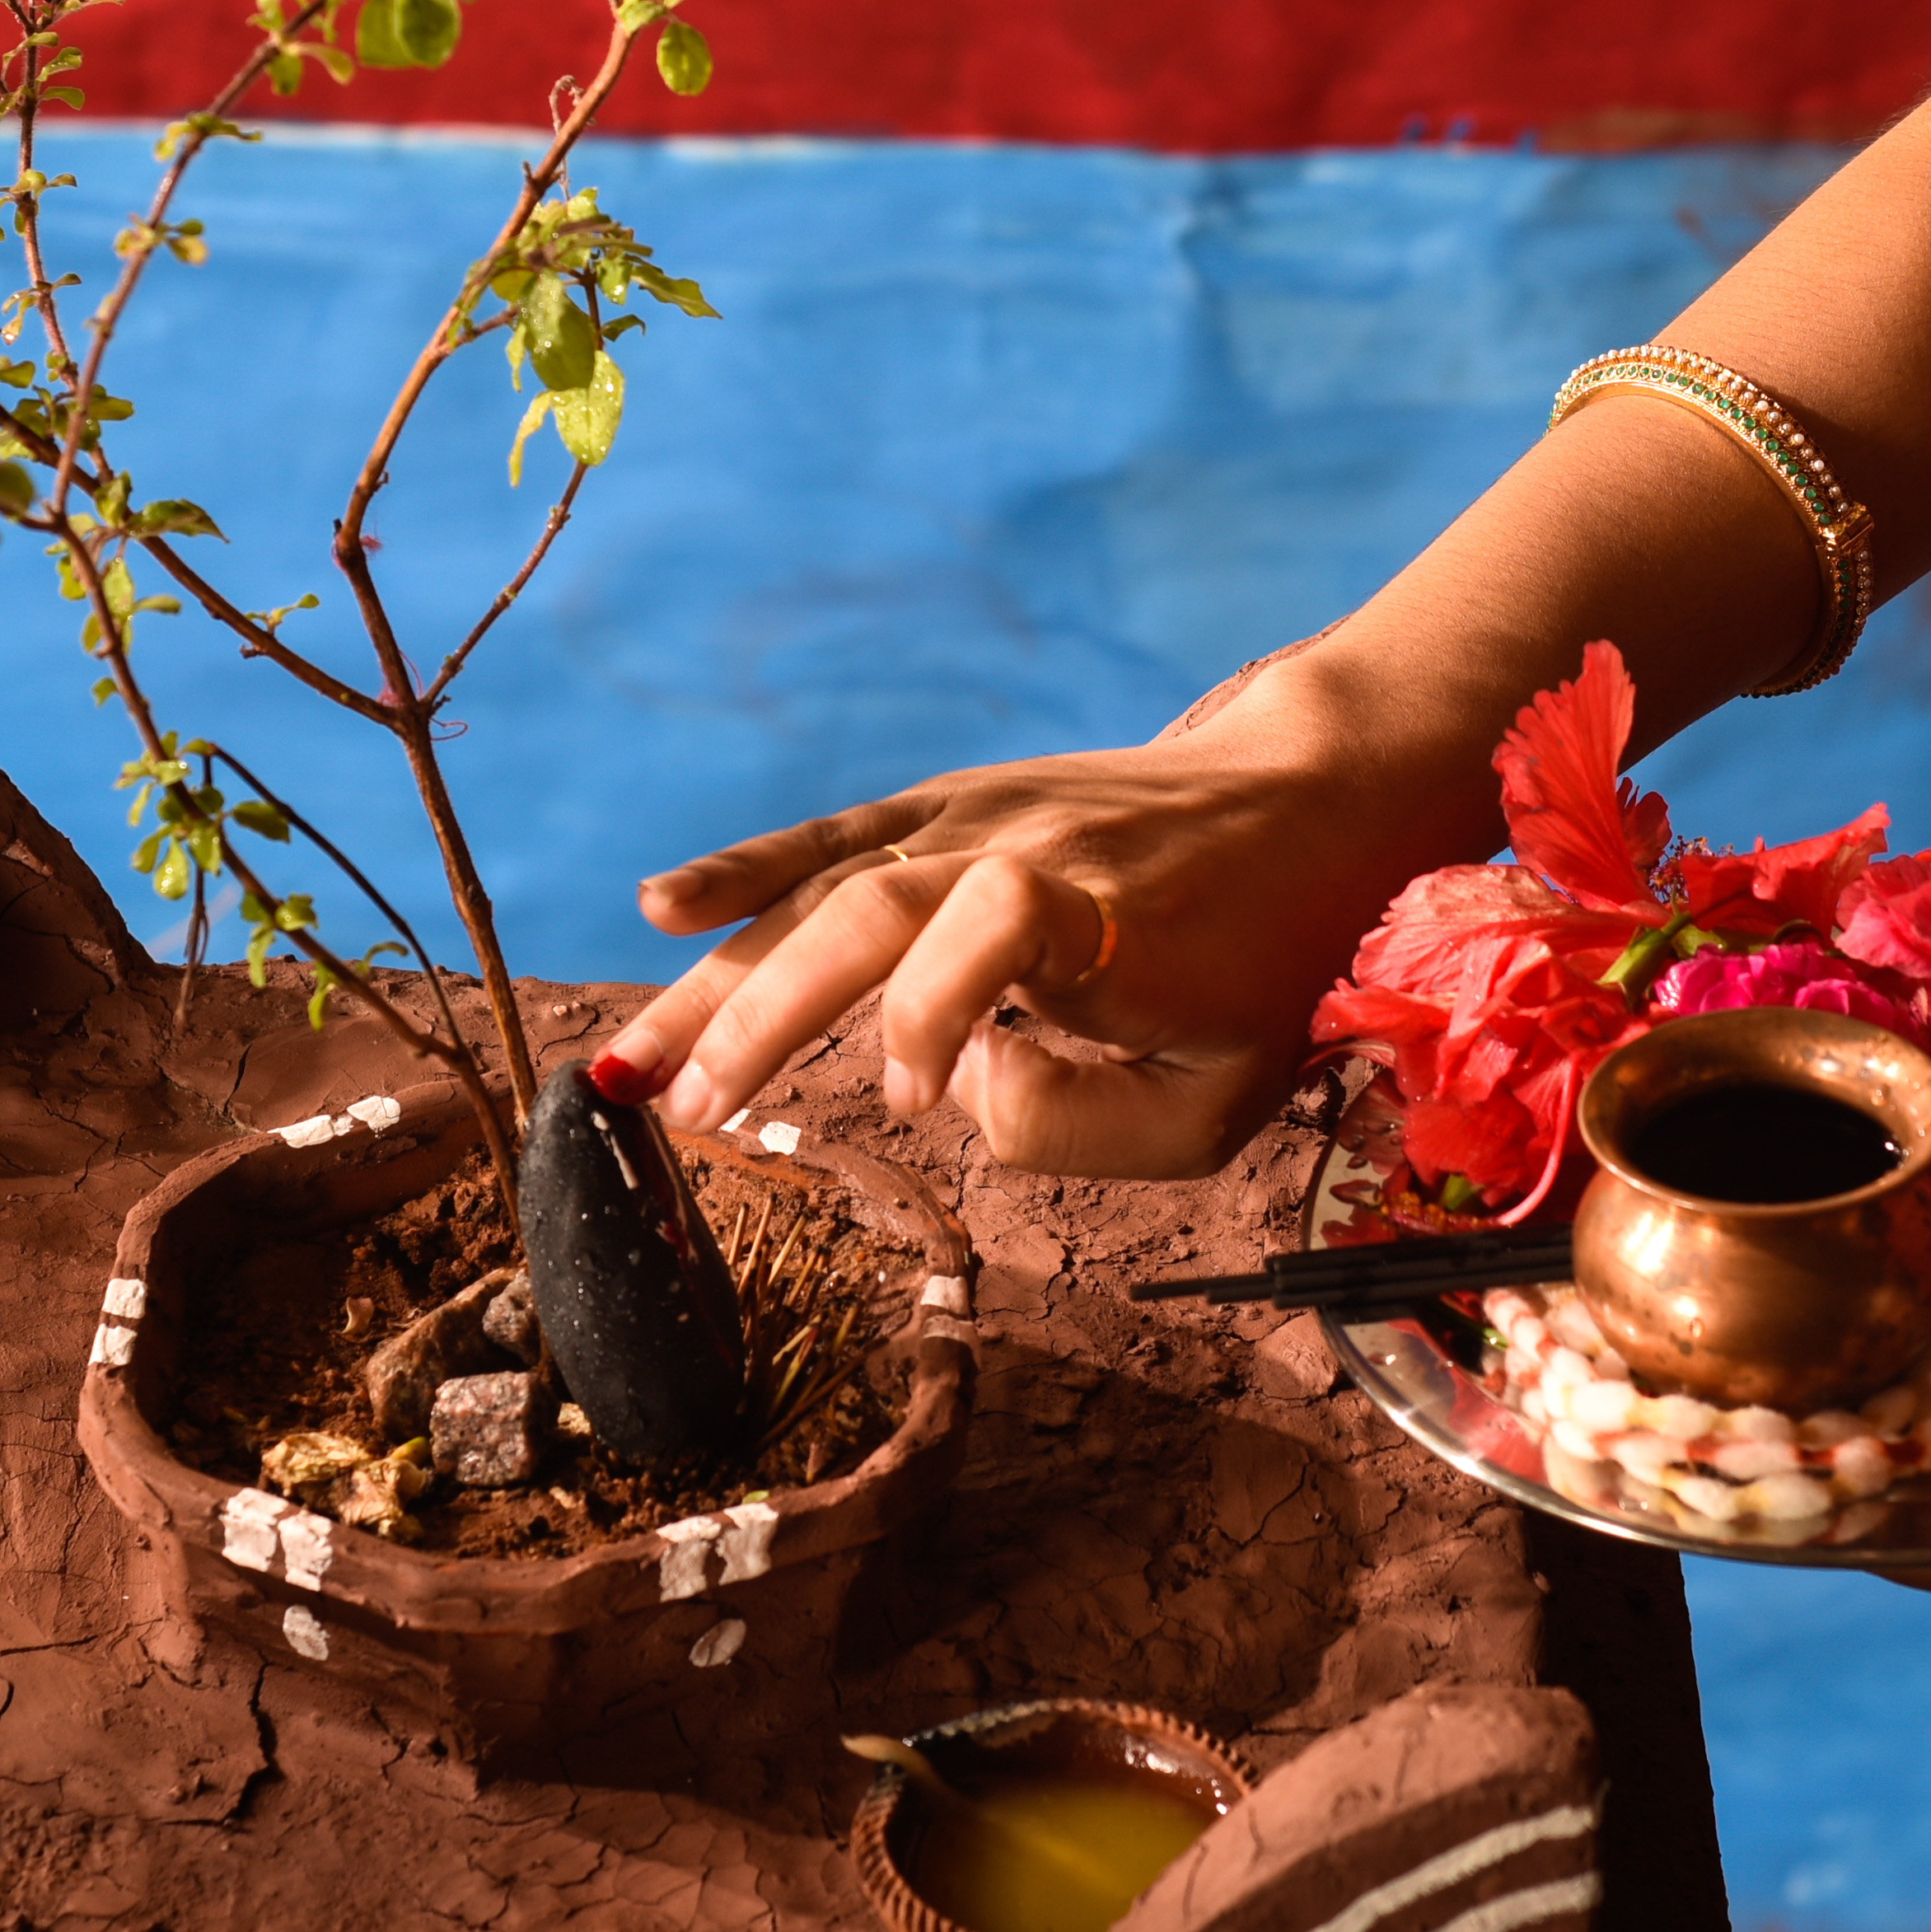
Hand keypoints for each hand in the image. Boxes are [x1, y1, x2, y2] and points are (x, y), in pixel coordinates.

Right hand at [610, 654, 1477, 1179]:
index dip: (934, 1011)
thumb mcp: (1219, 1096)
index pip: (994, 928)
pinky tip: (657, 909)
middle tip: (676, 1109)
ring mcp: (972, 817)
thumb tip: (949, 1086)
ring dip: (719, 977)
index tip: (904, 1096)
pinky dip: (744, 871)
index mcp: (1100, 914)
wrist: (1300, 800)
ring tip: (630, 1062)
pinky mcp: (948, 804)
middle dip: (759, 1015)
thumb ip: (1080, 1131)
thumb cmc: (1261, 964)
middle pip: (863, 914)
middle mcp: (1019, 848)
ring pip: (821, 892)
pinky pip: (831, 837)